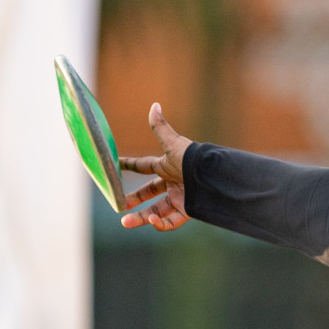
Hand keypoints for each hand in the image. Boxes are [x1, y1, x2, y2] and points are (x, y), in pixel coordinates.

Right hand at [118, 103, 193, 230]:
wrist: (213, 176)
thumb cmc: (193, 158)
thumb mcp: (173, 144)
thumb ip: (160, 127)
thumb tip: (154, 105)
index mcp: (166, 166)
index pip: (143, 166)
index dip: (129, 165)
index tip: (115, 166)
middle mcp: (172, 182)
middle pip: (148, 192)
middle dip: (133, 199)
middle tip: (120, 205)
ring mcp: (179, 197)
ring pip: (156, 210)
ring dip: (141, 217)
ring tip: (125, 222)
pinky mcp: (188, 210)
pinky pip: (171, 221)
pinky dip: (161, 224)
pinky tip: (152, 221)